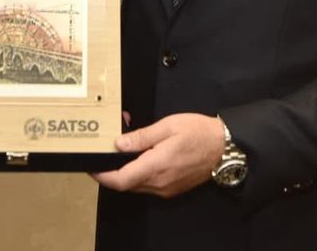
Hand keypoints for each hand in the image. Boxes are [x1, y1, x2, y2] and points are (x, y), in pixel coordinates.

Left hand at [91, 113, 223, 197]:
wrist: (225, 147)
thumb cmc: (197, 132)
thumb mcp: (168, 127)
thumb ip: (141, 137)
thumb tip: (118, 144)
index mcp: (155, 167)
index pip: (120, 180)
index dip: (102, 176)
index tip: (91, 166)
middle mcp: (159, 183)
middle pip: (126, 184)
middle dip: (112, 170)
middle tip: (106, 150)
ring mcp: (167, 188)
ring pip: (137, 185)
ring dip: (126, 170)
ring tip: (124, 148)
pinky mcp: (173, 188)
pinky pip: (149, 184)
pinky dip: (140, 172)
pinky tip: (142, 155)